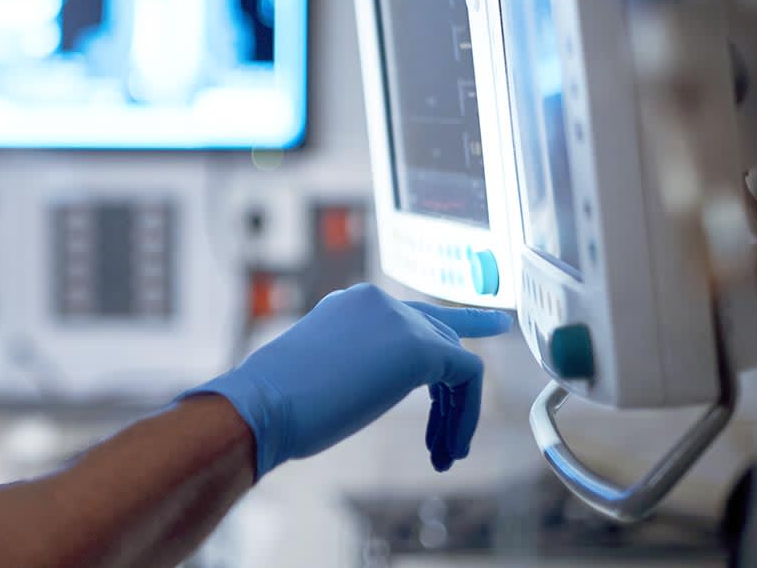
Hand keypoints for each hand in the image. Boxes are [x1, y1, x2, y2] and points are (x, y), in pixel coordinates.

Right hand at [187, 283, 512, 477]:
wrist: (265, 403)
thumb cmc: (280, 404)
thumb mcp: (325, 372)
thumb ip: (358, 365)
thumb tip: (371, 384)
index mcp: (351, 305)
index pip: (411, 315)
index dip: (450, 331)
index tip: (491, 326)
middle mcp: (379, 302)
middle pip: (441, 338)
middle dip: (453, 391)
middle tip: (449, 439)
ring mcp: (400, 319)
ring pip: (456, 362)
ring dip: (455, 414)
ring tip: (445, 455)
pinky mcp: (420, 346)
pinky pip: (467, 377)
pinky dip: (465, 416)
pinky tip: (449, 449)